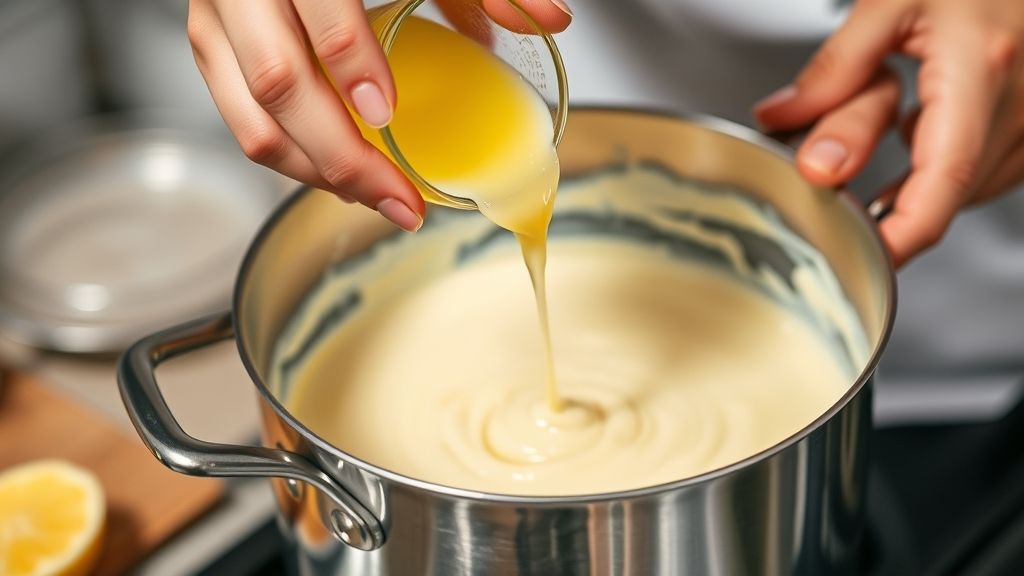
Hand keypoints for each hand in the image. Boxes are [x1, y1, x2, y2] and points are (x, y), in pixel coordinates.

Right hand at [188, 0, 571, 231]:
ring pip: (251, 121)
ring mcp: (216, 21)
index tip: (388, 116)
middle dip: (342, 158)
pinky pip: (242, 124)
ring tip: (378, 199)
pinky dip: (296, 160)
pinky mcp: (212, 50)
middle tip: (399, 199)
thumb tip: (550, 18)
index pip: (317, 12)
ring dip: (318, 175)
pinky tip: (343, 177)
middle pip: (277, 84)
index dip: (351, 66)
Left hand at [755, 0, 1023, 267]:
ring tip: (891, 118)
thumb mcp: (891, 1)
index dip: (902, 234)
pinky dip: (941, 163)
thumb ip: (836, 67)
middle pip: (940, 185)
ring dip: (914, 174)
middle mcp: (1020, 102)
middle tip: (836, 162)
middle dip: (883, 189)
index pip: (941, 180)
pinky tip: (920, 126)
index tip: (865, 259)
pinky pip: (985, 170)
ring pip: (963, 186)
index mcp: (981, 69)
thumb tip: (784, 119)